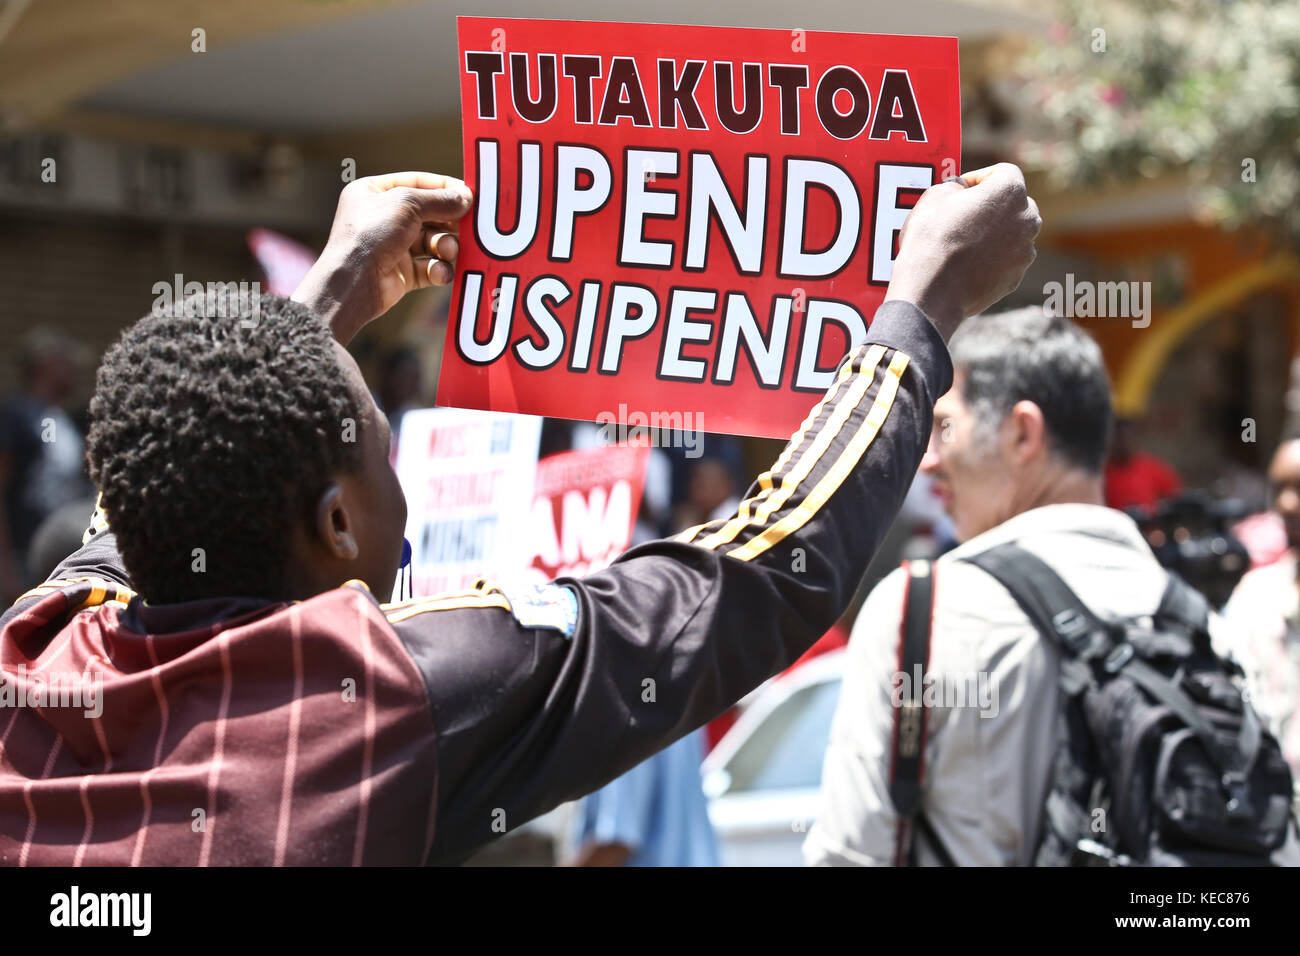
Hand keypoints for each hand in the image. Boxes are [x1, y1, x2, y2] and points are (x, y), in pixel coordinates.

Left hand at [293, 172, 473, 342]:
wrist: (353, 282)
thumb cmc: (372, 234)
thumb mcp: (407, 204)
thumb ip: (440, 199)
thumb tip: (467, 196)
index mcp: (374, 192)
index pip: (417, 183)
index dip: (444, 187)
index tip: (469, 194)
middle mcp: (383, 218)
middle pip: (429, 214)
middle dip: (449, 221)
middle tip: (469, 225)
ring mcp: (392, 246)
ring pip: (433, 242)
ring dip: (445, 246)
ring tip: (446, 251)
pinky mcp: (402, 273)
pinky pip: (429, 267)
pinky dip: (438, 270)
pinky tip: (438, 272)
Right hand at [884, 163, 1040, 339]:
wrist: (931, 291)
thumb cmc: (932, 239)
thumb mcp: (934, 196)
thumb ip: (956, 187)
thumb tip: (961, 193)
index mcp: (1010, 191)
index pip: (1002, 172)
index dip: (979, 178)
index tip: (962, 189)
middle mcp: (1027, 218)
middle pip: (1014, 203)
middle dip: (992, 206)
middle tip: (965, 214)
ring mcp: (1025, 251)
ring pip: (1013, 234)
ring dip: (995, 233)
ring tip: (965, 243)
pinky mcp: (1016, 277)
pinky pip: (1006, 261)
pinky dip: (992, 260)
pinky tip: (967, 265)